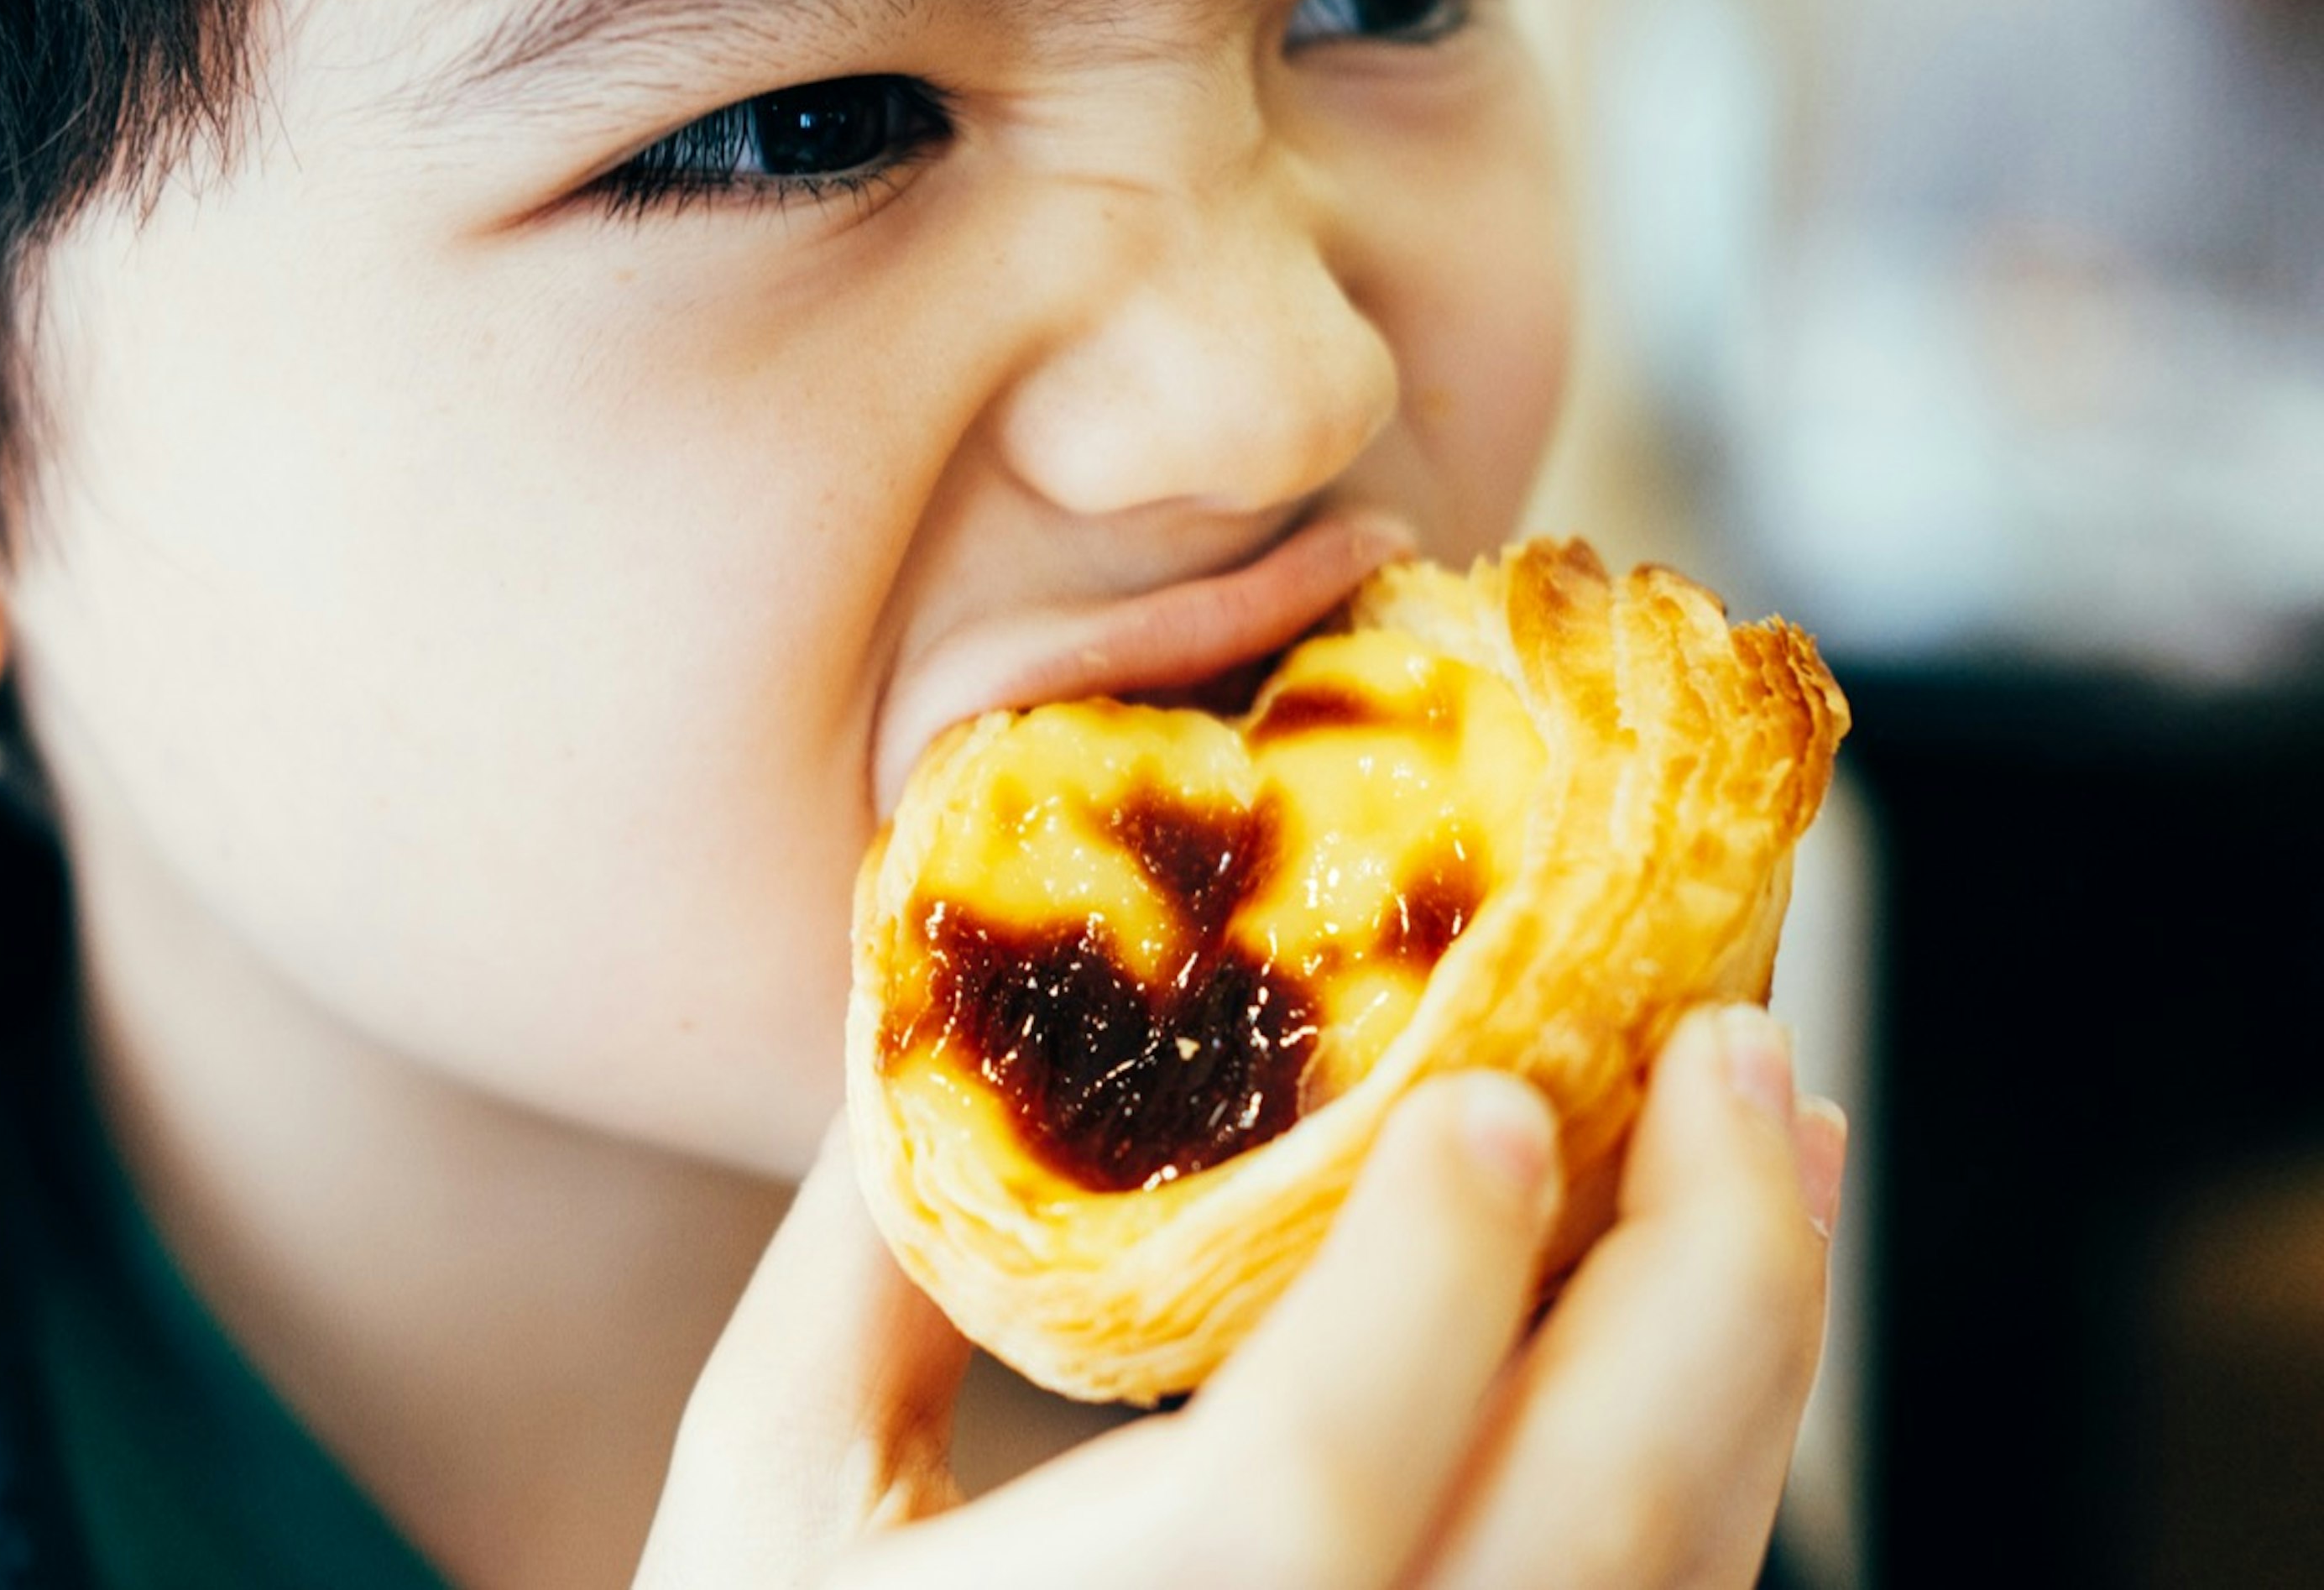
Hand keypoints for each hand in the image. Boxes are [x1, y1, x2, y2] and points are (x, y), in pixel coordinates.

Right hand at [637, 1005, 1845, 1589]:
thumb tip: (971, 1005)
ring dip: (1757, 1344)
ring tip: (1768, 1139)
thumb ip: (869, 1259)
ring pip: (1680, 1577)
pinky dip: (1724, 1455)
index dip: (1427, 1279)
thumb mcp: (767, 1486)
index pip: (1311, 1478)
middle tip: (1721, 1039)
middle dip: (1704, 1263)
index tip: (1493, 1097)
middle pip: (1595, 1525)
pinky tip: (1712, 1326)